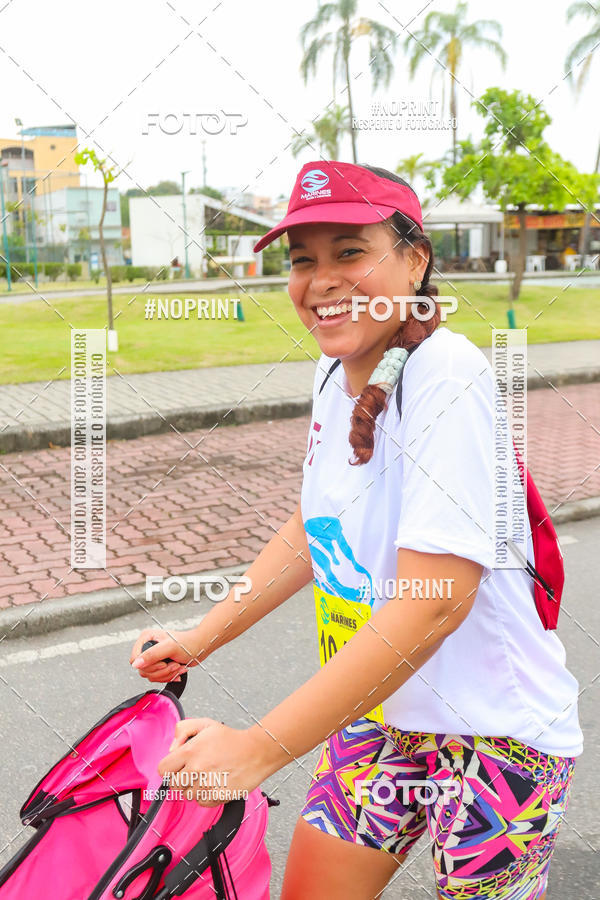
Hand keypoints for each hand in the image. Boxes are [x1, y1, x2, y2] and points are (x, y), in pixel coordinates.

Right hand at [129, 627, 205, 682]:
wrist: (199, 648)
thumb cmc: (187, 643)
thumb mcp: (169, 647)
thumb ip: (152, 655)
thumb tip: (136, 664)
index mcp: (146, 638)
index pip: (135, 659)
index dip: (148, 664)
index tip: (162, 662)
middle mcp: (147, 647)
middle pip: (143, 670)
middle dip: (161, 670)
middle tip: (174, 664)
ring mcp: (153, 657)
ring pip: (151, 675)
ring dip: (167, 674)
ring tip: (177, 665)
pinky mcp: (159, 665)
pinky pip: (157, 678)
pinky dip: (169, 676)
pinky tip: (178, 670)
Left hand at [158, 718, 277, 806]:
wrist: (257, 752)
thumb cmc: (231, 739)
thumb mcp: (205, 724)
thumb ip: (183, 729)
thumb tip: (172, 749)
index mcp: (191, 751)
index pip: (163, 770)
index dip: (170, 768)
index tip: (179, 766)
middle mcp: (197, 769)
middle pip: (175, 786)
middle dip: (183, 779)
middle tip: (196, 770)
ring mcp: (207, 785)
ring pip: (188, 796)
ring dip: (195, 788)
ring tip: (209, 776)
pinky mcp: (218, 797)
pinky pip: (202, 803)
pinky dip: (207, 796)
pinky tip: (216, 783)